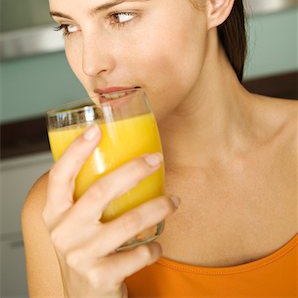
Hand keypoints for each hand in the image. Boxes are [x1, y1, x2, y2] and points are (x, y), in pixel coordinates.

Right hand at [42, 124, 177, 297]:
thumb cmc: (84, 248)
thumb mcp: (74, 222)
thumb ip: (85, 195)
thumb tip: (119, 154)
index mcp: (54, 212)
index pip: (59, 175)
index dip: (76, 151)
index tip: (96, 129)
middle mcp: (63, 232)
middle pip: (101, 191)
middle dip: (134, 170)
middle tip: (156, 159)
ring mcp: (81, 256)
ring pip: (129, 221)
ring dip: (158, 207)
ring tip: (174, 201)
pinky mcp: (100, 277)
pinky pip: (139, 253)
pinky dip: (155, 247)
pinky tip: (156, 244)